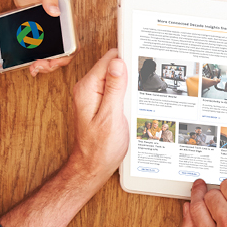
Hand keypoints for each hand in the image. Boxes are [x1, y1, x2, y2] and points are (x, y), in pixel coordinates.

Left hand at [12, 0, 71, 75]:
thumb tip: (55, 11)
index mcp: (67, 21)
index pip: (73, 44)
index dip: (65, 56)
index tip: (53, 61)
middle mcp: (61, 30)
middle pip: (63, 55)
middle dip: (52, 65)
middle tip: (38, 67)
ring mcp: (51, 35)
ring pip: (53, 57)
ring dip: (44, 65)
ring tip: (33, 68)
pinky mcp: (40, 37)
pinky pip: (42, 53)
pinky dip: (37, 61)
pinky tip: (29, 64)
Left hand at [66, 49, 128, 180]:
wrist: (93, 166)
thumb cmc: (100, 148)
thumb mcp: (111, 117)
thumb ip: (115, 88)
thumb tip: (118, 62)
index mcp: (87, 88)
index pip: (109, 60)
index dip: (127, 60)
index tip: (139, 66)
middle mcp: (87, 89)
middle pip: (112, 66)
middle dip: (128, 73)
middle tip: (137, 90)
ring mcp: (93, 95)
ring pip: (115, 78)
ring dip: (128, 85)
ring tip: (134, 100)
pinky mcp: (100, 102)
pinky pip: (115, 89)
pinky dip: (125, 94)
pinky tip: (130, 105)